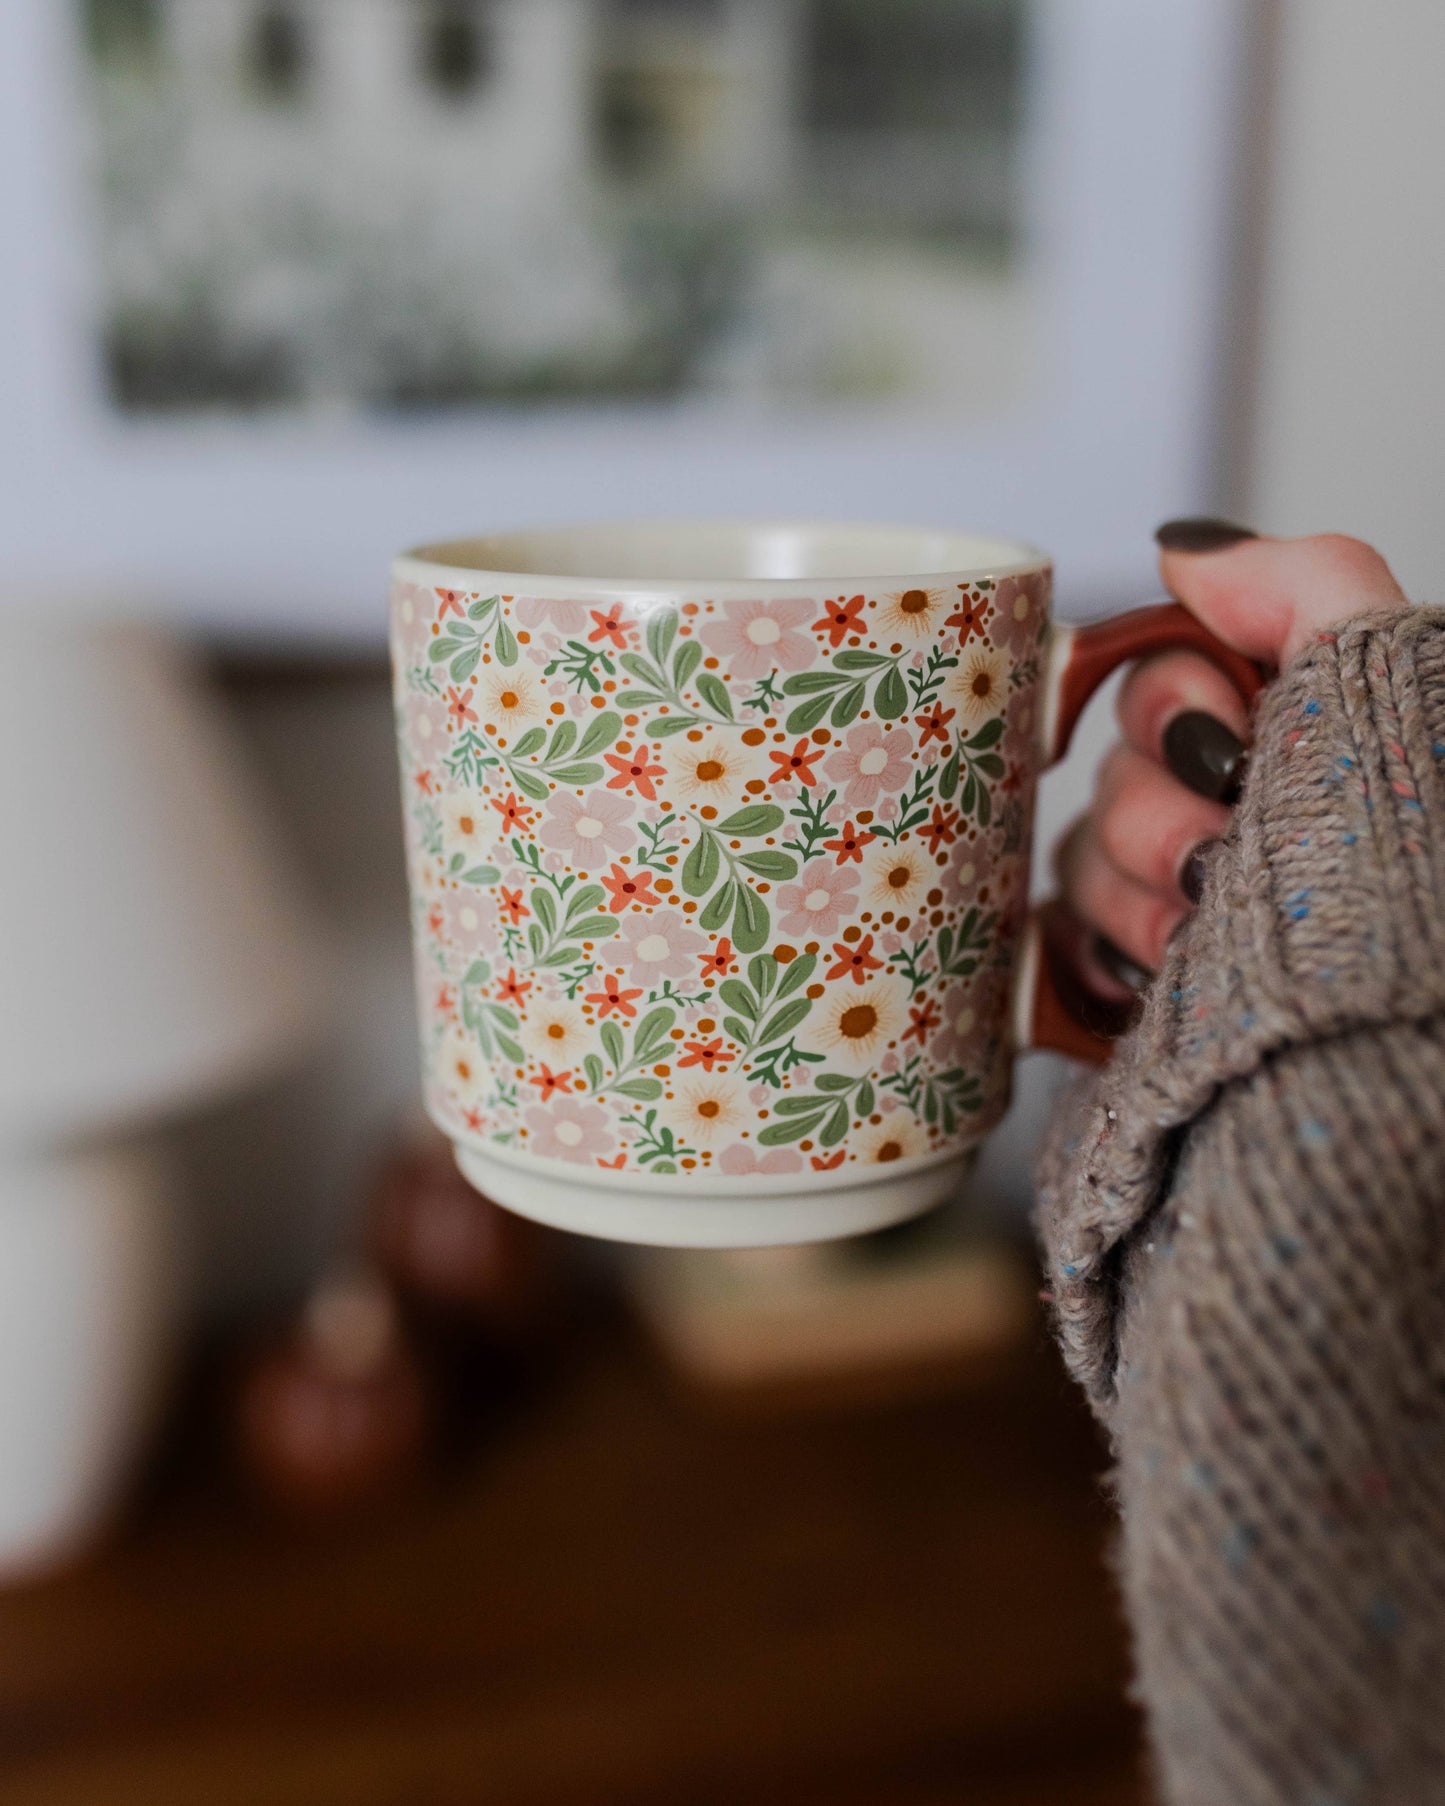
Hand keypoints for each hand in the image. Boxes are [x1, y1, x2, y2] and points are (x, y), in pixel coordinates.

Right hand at [1058, 521, 1407, 997]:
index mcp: (1271, 737)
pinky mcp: (1140, 982)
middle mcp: (1220, 811)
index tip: (1231, 750)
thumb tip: (1182, 548)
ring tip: (1203, 935)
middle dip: (1158, 821)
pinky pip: (1069, 948)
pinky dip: (1107, 962)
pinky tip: (1163, 975)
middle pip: (1112, 779)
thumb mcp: (1384, 690)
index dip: (1172, 708)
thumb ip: (1302, 582)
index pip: (1153, 683)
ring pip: (1084, 867)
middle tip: (1218, 857)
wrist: (1398, 1015)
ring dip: (1137, 902)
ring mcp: (1176, 899)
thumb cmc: (1402, 855)